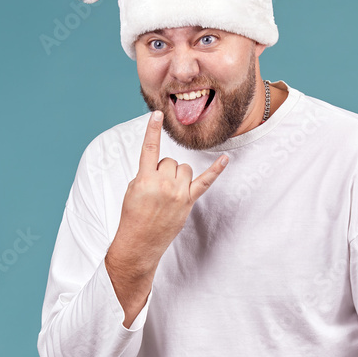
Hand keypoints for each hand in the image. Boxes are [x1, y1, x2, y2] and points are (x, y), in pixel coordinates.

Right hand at [111, 110, 228, 272]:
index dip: (152, 130)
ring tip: (167, 193)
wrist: (139, 242)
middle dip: (163, 171)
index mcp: (145, 179)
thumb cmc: (133, 215)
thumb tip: (163, 168)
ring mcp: (178, 193)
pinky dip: (216, 170)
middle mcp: (163, 184)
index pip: (149, 149)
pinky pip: (205, 182)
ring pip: (184, 169)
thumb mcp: (132, 189)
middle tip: (155, 189)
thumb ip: (146, 174)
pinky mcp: (188, 202)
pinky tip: (225, 160)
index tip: (157, 114)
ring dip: (177, 176)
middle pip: (170, 161)